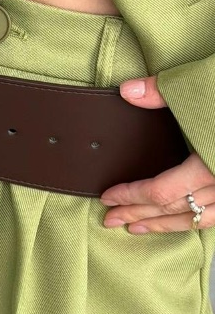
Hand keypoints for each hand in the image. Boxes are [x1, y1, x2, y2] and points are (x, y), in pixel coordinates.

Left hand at [99, 75, 214, 232]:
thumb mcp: (205, 86)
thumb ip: (165, 92)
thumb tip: (128, 91)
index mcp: (210, 162)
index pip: (160, 191)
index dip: (131, 196)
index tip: (108, 198)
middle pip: (174, 209)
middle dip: (138, 215)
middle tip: (110, 221)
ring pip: (199, 219)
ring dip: (164, 225)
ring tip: (137, 227)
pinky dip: (197, 220)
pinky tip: (185, 221)